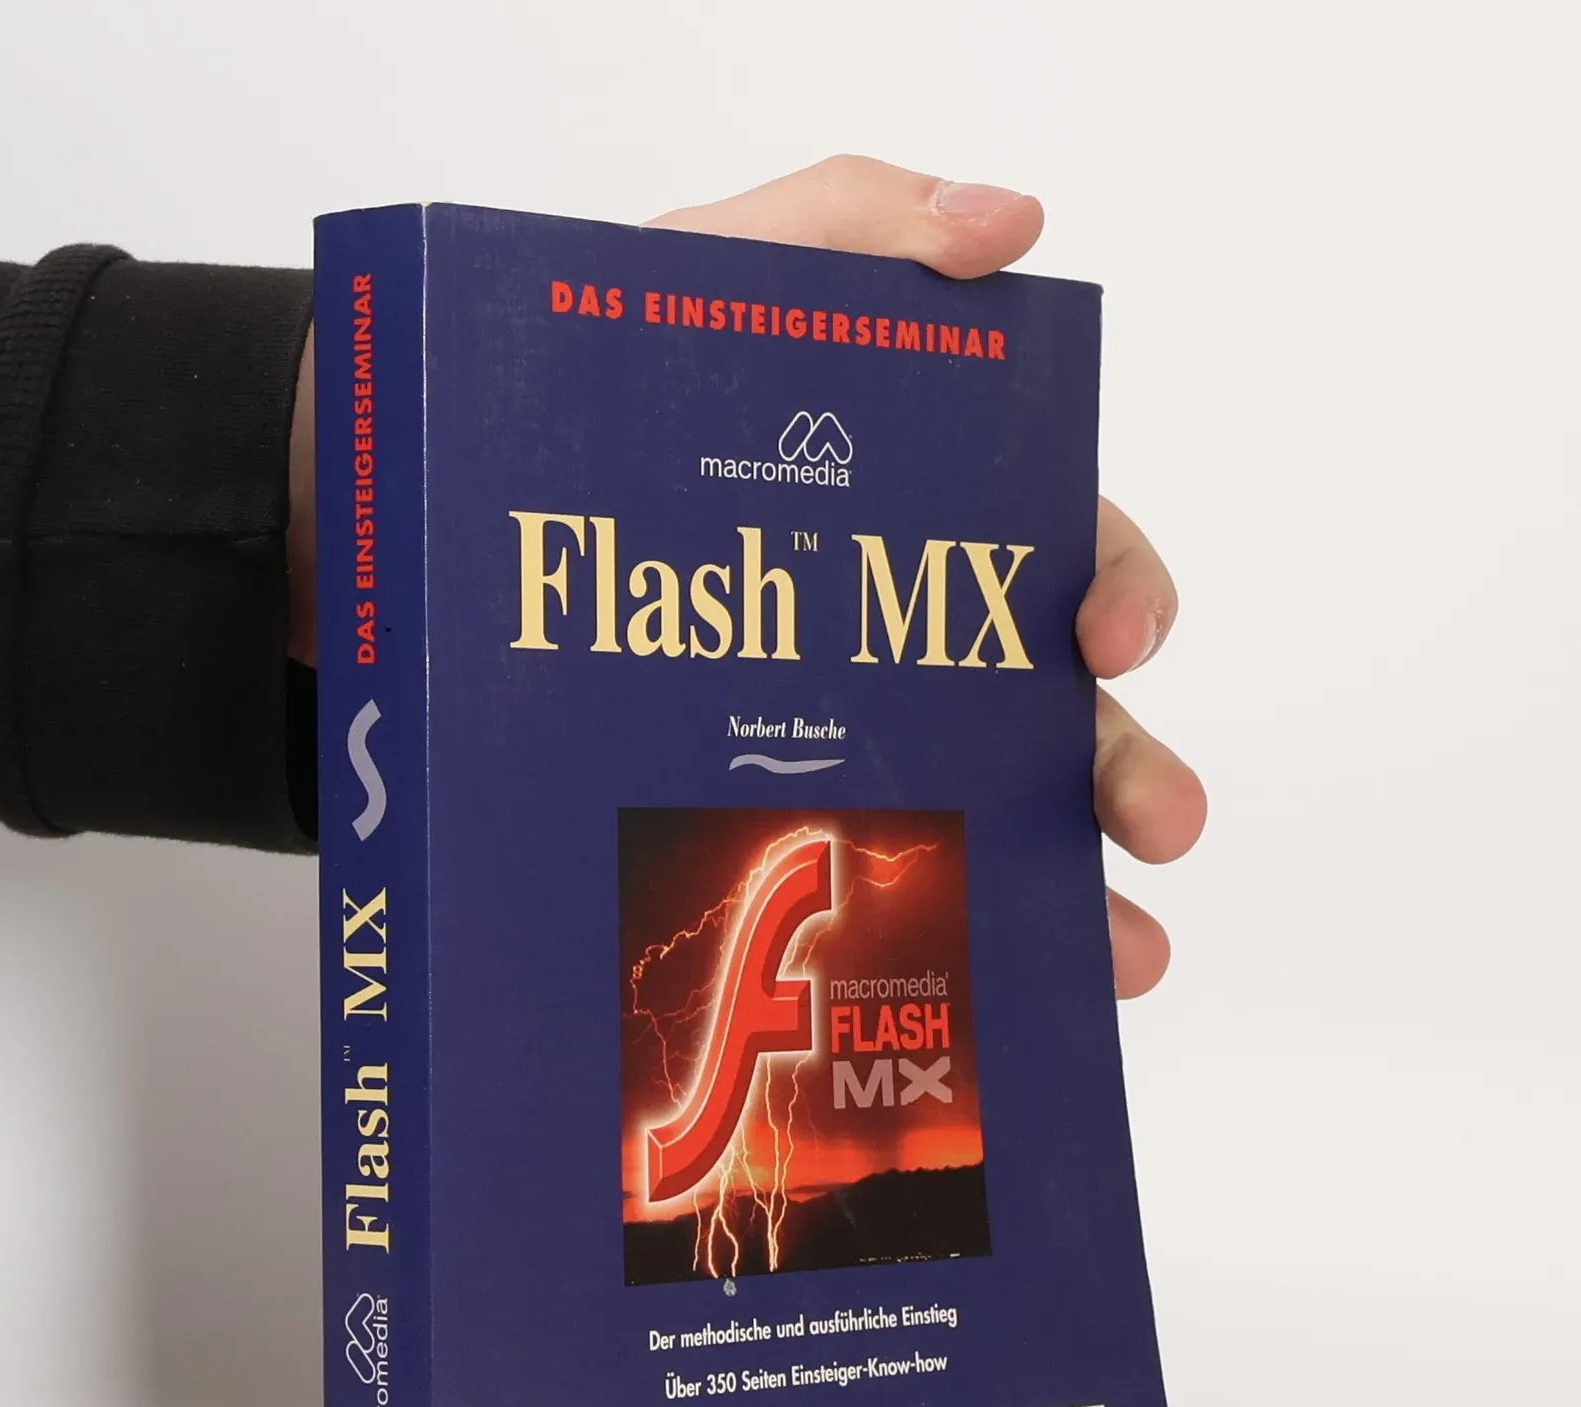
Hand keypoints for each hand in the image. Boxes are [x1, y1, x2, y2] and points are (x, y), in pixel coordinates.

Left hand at [649, 156, 1204, 998]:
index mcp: (921, 516)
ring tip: (1121, 959)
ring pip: (994, 828)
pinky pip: (876, 899)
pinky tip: (981, 1006)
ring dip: (1078, 897)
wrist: (422, 516)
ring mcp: (843, 743)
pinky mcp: (768, 824)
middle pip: (1056, 714)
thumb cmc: (574, 390)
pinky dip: (948, 953)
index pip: (1059, 550)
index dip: (1114, 586)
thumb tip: (1007, 227)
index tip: (1106, 635)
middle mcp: (903, 643)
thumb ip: (850, 228)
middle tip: (1159, 823)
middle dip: (1127, 769)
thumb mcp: (707, 280)